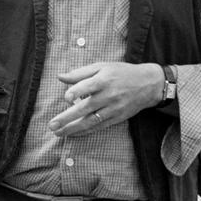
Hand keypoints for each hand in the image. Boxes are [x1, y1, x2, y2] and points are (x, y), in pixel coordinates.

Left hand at [47, 62, 163, 137]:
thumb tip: (59, 77)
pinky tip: (73, 134)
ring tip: (58, 132)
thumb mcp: (102, 67)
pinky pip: (99, 126)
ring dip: (73, 128)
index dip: (76, 92)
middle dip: (68, 117)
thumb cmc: (121, 73)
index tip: (66, 98)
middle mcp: (109, 95)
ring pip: (91, 120)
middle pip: (86, 108)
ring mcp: (113, 108)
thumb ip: (80, 73)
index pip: (88, 86)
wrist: (149, 84)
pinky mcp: (117, 118)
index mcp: (104, 80)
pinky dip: (86, 131)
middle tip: (52, 125)